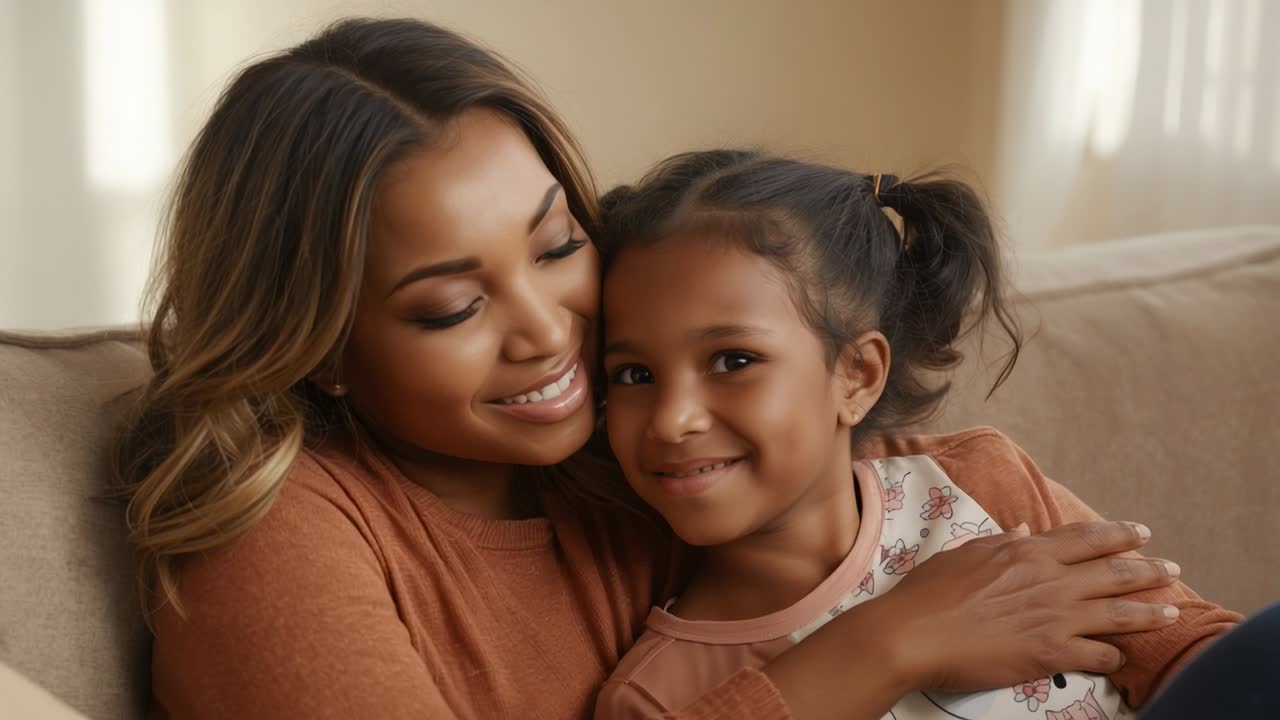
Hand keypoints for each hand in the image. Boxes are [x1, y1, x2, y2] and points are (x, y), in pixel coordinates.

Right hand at [871, 520, 1180, 691]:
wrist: (914, 634)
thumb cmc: (930, 592)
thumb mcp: (965, 554)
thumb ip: (1001, 543)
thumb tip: (1025, 532)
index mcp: (1028, 552)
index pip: (1087, 538)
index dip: (1119, 534)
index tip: (1141, 533)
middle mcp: (1051, 580)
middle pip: (1115, 572)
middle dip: (1148, 570)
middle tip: (1170, 569)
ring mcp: (1055, 617)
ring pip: (1118, 613)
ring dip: (1148, 612)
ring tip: (1169, 611)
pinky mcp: (1052, 653)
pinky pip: (1099, 655)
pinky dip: (1113, 656)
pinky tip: (1119, 658)